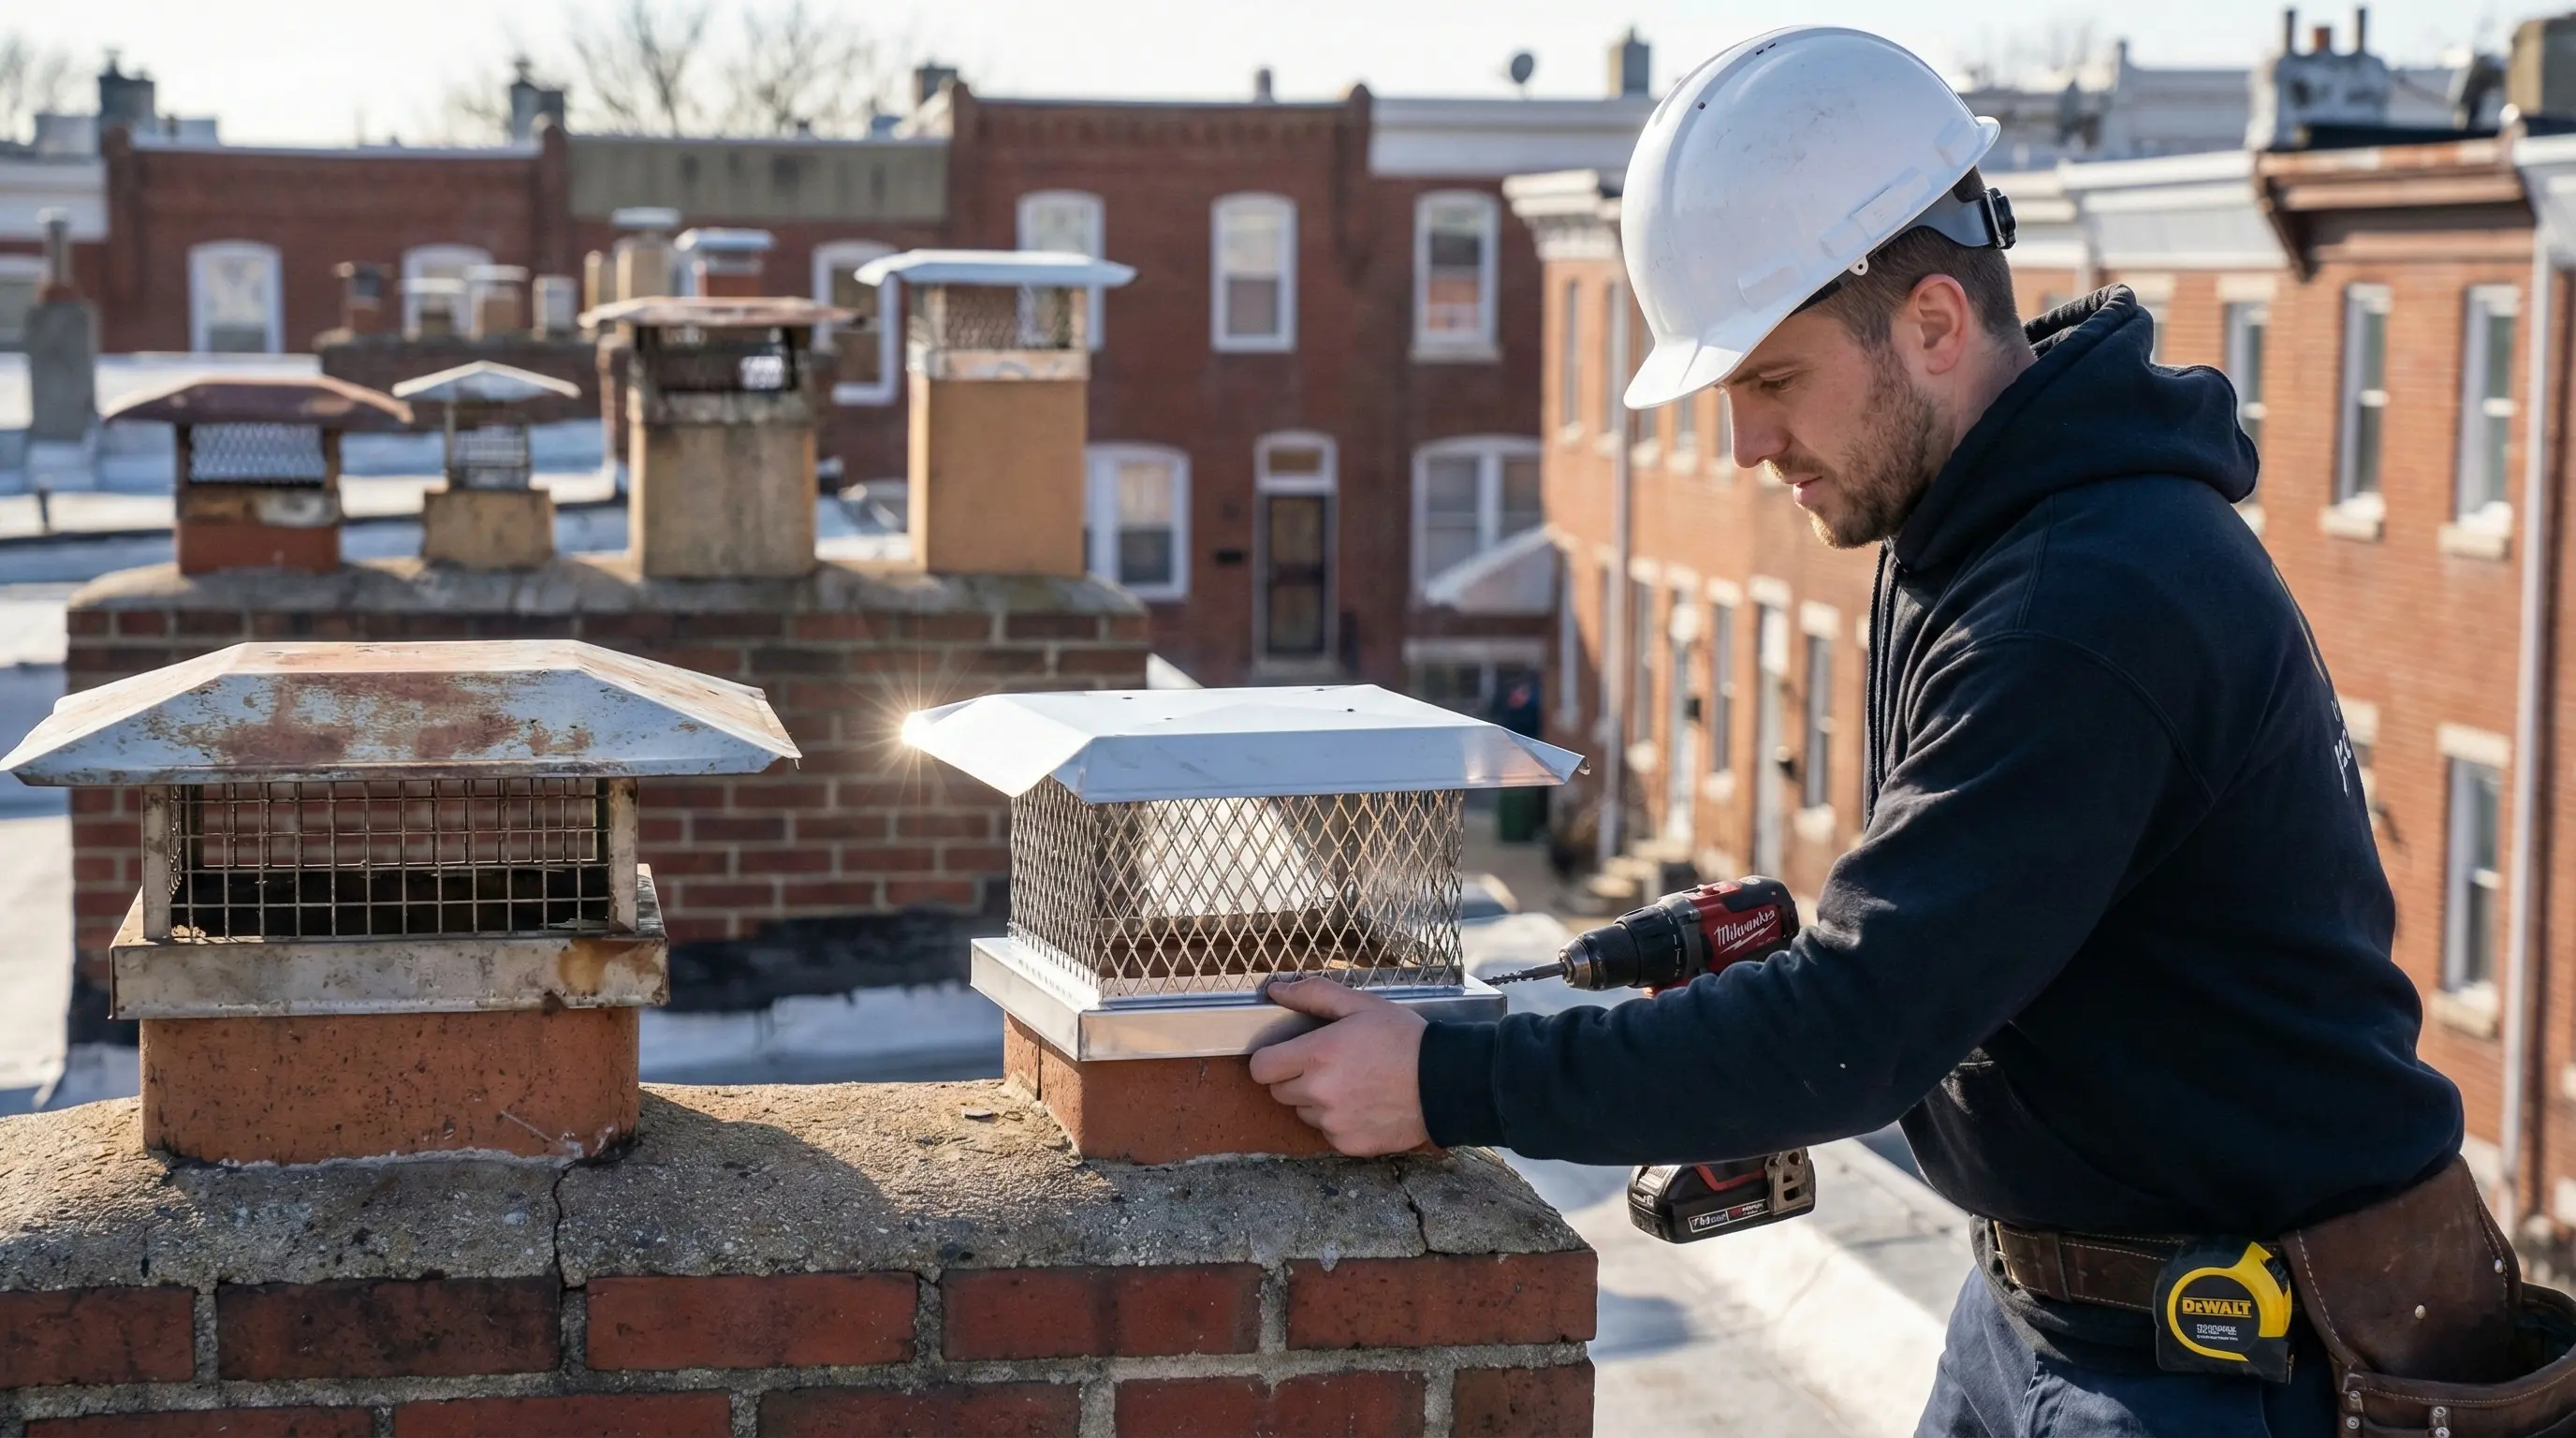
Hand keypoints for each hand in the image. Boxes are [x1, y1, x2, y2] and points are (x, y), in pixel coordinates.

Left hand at [1246, 977, 1431, 1155]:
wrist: (1444, 1083)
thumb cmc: (1404, 1039)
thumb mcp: (1361, 1005)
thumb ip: (1313, 994)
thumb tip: (1275, 989)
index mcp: (1316, 1054)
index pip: (1260, 1068)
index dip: (1271, 1059)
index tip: (1289, 1054)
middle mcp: (1318, 1092)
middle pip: (1279, 1091)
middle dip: (1295, 1078)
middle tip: (1328, 1065)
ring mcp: (1332, 1122)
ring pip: (1303, 1112)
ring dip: (1316, 1100)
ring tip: (1351, 1084)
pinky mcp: (1347, 1144)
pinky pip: (1327, 1132)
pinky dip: (1338, 1122)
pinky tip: (1364, 1105)